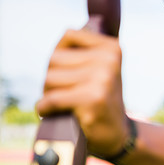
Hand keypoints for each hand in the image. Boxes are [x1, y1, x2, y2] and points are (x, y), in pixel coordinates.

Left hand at [36, 29, 127, 156]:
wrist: (117, 134)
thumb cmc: (101, 100)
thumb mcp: (100, 69)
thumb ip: (86, 49)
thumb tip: (73, 30)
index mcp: (112, 49)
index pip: (69, 35)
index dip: (62, 57)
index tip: (72, 73)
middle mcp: (110, 61)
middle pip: (54, 58)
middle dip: (53, 77)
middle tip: (66, 92)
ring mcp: (102, 79)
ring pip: (50, 78)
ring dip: (49, 94)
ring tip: (64, 103)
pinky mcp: (92, 99)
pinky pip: (51, 98)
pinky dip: (45, 108)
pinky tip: (52, 112)